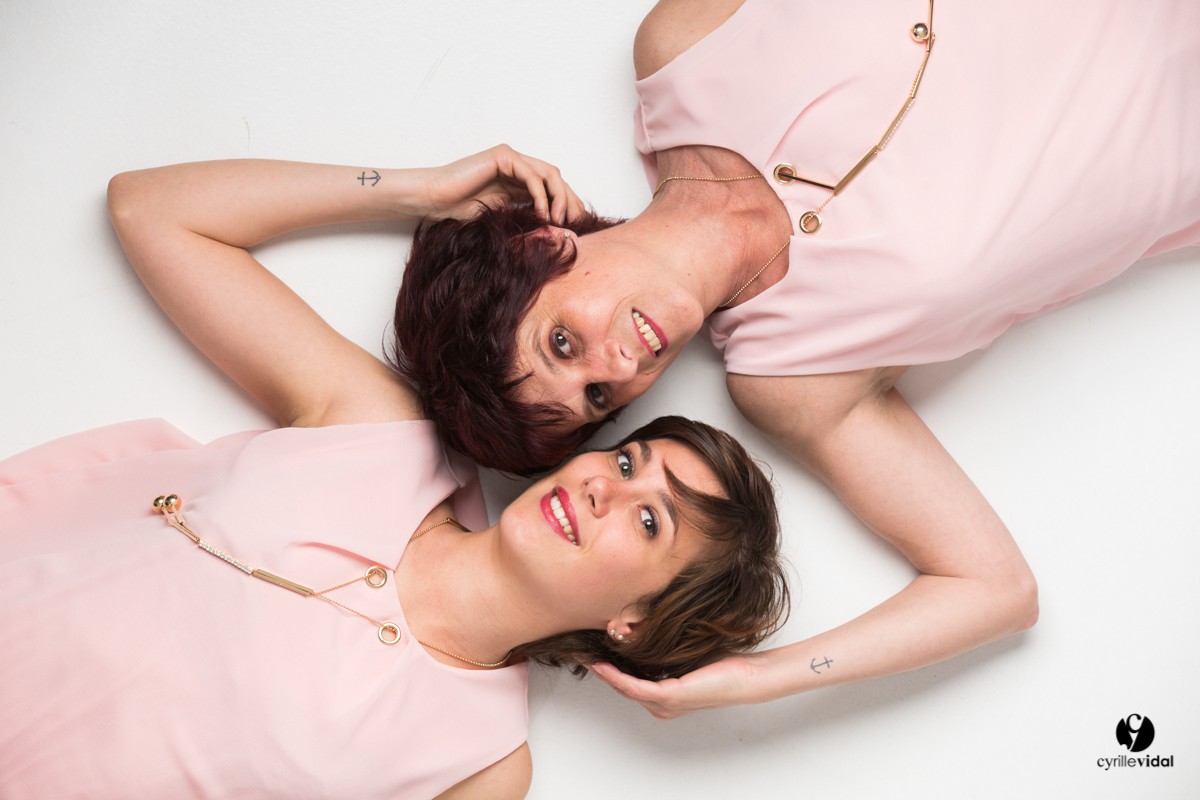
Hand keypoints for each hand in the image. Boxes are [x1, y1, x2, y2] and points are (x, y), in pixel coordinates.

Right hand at [419, 144, 584, 223]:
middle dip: (570, 201)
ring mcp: (511, 159)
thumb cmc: (459, 211)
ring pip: (549, 174)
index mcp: (518, 180)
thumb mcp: (502, 217)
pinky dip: (541, 194)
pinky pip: (532, 174)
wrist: (434, 200)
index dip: (568, 204)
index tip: (576, 225)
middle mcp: (517, 166)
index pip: (552, 188)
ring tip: (560, 219)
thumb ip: (526, 216)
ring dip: (559, 197)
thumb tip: (554, 229)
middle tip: (575, 222)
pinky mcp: (503, 156)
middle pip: (555, 179)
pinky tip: (543, 212)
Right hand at [587, 655, 757, 719]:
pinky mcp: (669, 696)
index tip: (593, 652)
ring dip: (603, 673)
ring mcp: (664, 704)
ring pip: (624, 688)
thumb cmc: (724, 666)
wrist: (748, 677)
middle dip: (600, 670)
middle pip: (622, 688)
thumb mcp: (685, 655)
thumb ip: (664, 651)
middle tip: (582, 653)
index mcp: (665, 699)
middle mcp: (661, 706)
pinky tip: (603, 665)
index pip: (630, 685)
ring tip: (586, 657)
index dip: (609, 670)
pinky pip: (633, 686)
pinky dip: (616, 675)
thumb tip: (642, 629)